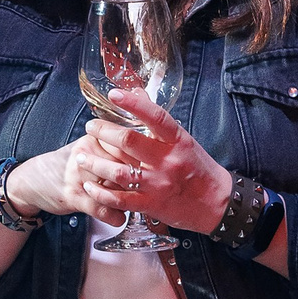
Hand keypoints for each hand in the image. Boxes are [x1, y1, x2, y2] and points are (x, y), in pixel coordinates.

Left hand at [6, 91, 231, 234]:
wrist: (216, 204)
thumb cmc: (198, 168)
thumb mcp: (184, 141)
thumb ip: (159, 123)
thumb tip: (136, 93)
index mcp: (178, 141)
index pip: (155, 117)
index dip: (133, 104)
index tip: (114, 95)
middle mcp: (168, 160)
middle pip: (128, 142)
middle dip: (103, 132)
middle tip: (90, 127)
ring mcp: (158, 184)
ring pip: (118, 171)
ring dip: (95, 163)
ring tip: (81, 156)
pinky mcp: (151, 205)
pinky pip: (120, 199)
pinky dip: (101, 193)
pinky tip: (89, 186)